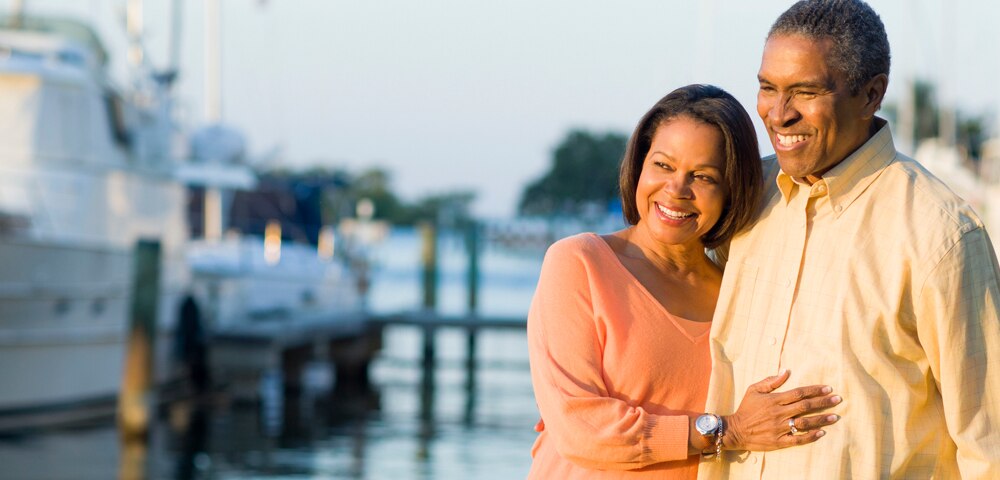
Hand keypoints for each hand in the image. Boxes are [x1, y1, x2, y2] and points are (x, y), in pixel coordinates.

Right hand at [723, 369, 840, 451]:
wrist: (735, 430)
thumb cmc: (746, 408)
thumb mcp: (754, 390)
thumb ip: (770, 381)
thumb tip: (786, 371)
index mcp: (774, 400)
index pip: (799, 393)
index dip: (815, 390)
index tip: (828, 388)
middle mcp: (779, 413)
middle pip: (805, 406)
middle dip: (823, 402)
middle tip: (838, 399)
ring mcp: (779, 428)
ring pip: (805, 422)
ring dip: (821, 419)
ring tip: (835, 416)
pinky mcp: (779, 441)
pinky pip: (798, 439)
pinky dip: (810, 436)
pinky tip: (822, 433)